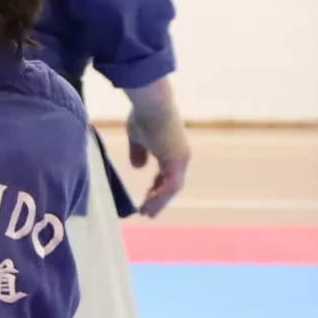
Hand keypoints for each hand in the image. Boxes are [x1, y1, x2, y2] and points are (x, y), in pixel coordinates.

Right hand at [123, 84, 190, 217]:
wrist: (152, 104)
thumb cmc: (143, 115)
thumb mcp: (137, 136)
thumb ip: (138, 152)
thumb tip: (138, 167)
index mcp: (173, 150)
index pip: (167, 175)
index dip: (156, 188)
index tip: (146, 198)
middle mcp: (180, 157)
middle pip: (172, 185)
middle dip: (159, 199)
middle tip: (148, 213)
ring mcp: (180, 159)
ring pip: (172, 188)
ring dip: (159, 202)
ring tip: (146, 213)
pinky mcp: (176, 161)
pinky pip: (169, 186)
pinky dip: (160, 196)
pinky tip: (147, 203)